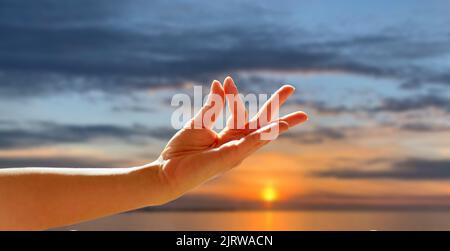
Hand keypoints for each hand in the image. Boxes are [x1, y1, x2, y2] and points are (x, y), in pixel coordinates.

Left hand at [157, 77, 307, 199]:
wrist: (168, 171)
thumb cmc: (182, 150)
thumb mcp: (199, 122)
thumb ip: (213, 105)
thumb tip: (221, 83)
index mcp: (229, 136)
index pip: (240, 112)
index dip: (233, 94)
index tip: (225, 80)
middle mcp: (237, 143)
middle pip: (261, 121)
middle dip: (276, 105)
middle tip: (291, 87)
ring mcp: (237, 151)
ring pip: (262, 132)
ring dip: (280, 123)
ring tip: (301, 116)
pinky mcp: (232, 157)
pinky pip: (252, 143)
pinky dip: (266, 134)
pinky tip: (279, 126)